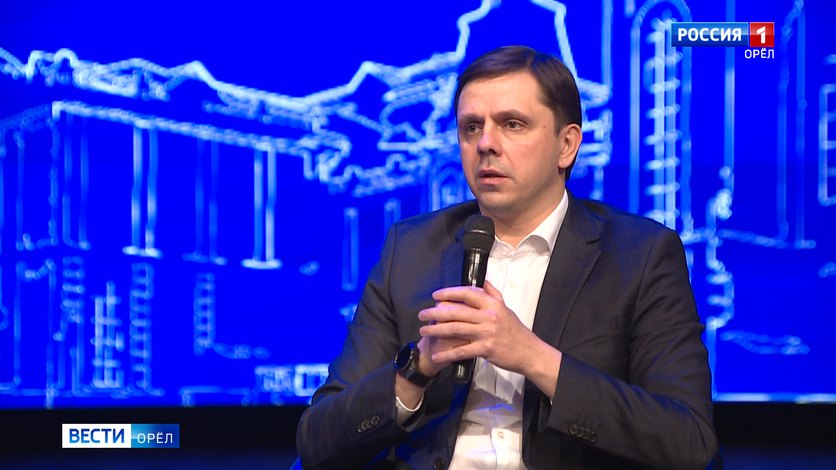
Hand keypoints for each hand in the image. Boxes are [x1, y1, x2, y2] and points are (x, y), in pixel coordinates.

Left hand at [417, 280, 543, 375]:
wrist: (529, 352)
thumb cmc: (516, 331)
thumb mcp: (506, 308)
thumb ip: (493, 294)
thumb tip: (483, 281)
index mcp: (492, 304)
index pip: (467, 293)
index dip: (449, 293)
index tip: (435, 295)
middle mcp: (488, 316)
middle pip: (456, 311)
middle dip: (435, 312)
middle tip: (422, 314)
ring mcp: (487, 333)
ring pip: (455, 329)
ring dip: (436, 330)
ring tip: (423, 331)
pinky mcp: (486, 349)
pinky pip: (462, 350)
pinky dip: (447, 353)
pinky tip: (436, 355)